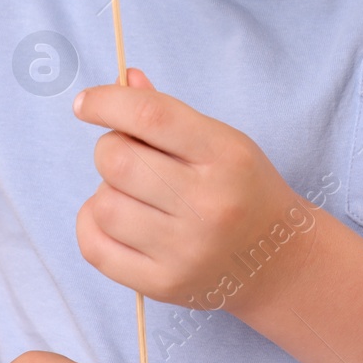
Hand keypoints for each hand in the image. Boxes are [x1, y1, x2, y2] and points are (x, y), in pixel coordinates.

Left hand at [73, 68, 313, 314]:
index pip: (152, 115)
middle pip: (118, 161)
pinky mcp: (165, 284)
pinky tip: (114, 218)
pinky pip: (96, 248)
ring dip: (106, 190)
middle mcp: (207, 204)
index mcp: (225, 155)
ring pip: (103, 204)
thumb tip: (123, 79)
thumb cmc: (243, 189)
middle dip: (110, 148)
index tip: (85, 103)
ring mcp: (185, 250)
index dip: (107, 102)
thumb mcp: (221, 141)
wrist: (278, 262)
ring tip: (132, 193)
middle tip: (127, 154)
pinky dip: (92, 224)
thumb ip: (168, 111)